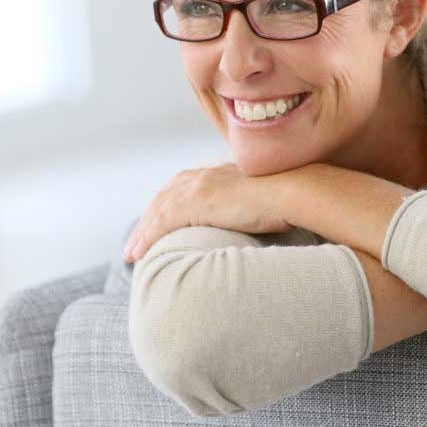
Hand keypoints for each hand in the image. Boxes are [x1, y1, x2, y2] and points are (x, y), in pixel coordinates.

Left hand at [123, 162, 293, 262]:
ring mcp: (198, 188)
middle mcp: (203, 177)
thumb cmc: (288, 196)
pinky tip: (139, 253)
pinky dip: (147, 237)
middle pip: (163, 198)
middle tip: (135, 242)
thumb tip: (256, 218)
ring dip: (141, 233)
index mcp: (217, 173)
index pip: (180, 188)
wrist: (293, 189)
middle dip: (147, 220)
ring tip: (132, 254)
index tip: (156, 222)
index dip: (165, 206)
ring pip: (157, 211)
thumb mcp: (263, 196)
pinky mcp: (197, 202)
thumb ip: (250, 202)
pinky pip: (162, 222)